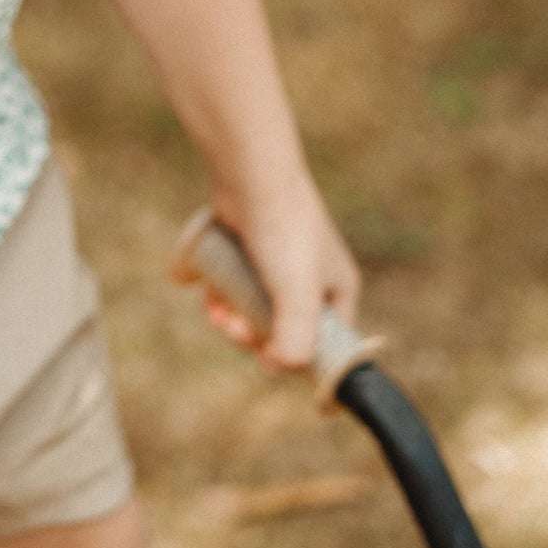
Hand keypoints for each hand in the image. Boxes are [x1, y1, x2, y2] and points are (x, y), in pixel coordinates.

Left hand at [206, 170, 359, 373]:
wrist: (252, 175)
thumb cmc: (284, 233)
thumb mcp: (297, 296)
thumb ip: (295, 341)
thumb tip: (278, 369)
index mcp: (338, 292)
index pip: (330, 347)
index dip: (305, 365)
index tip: (276, 372)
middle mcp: (312, 281)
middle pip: (284, 333)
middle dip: (256, 340)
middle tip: (234, 331)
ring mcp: (278, 265)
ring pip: (255, 312)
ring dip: (234, 322)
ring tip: (218, 316)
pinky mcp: (250, 251)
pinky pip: (236, 287)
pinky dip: (222, 298)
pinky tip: (208, 298)